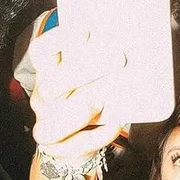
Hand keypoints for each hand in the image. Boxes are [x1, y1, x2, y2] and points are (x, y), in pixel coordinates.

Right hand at [29, 26, 124, 161]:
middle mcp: (44, 96)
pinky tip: (114, 124)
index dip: (59, 39)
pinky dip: (96, 136)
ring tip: (107, 97)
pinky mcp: (57, 148)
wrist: (80, 138)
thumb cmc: (93, 93)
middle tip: (118, 60)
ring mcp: (47, 123)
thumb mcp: (95, 72)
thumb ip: (106, 57)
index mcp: (50, 70)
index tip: (86, 30)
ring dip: (84, 107)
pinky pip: (74, 145)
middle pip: (52, 84)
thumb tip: (138, 41)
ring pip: (52, 122)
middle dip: (84, 72)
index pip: (41, 51)